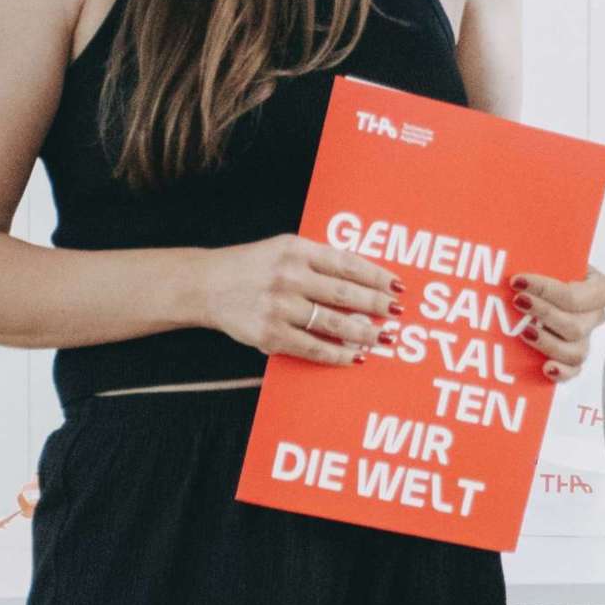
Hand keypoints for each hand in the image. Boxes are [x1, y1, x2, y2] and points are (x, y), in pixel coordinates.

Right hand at [201, 235, 401, 363]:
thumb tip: (365, 278)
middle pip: (344, 294)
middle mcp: (289, 276)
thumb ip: (319, 259)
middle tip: (398, 312)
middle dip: (376, 305)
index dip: (376, 275)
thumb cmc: (254, 266)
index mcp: (297, 250)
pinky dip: (337, 354)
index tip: (398, 285)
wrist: (207, 285)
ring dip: (363, 333)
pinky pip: (312, 347)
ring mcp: (279, 306)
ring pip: (332, 323)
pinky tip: (355, 357)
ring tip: (383, 337)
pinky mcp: (269, 334)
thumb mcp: (284, 248)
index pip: (346, 263)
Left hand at [507, 264, 604, 382]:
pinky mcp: (573, 360)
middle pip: (576, 326)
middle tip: (517, 301)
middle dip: (544, 313)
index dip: (546, 289)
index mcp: (600, 289)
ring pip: (575, 352)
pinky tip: (545, 368)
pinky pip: (574, 372)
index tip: (517, 280)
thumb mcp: (551, 256)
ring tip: (524, 332)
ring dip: (547, 343)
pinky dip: (561, 373)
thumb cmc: (549, 270)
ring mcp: (586, 341)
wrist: (547, 289)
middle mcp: (596, 317)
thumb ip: (543, 255)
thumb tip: (515, 253)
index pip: (576, 296)